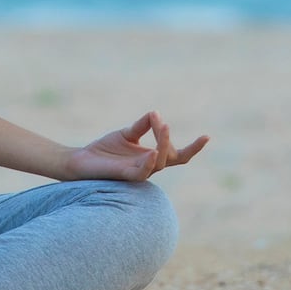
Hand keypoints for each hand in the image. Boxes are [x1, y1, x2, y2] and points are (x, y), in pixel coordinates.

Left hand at [65, 111, 209, 181]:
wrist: (82, 160)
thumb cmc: (106, 149)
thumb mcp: (128, 133)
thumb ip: (143, 124)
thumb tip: (157, 113)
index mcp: (153, 157)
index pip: (178, 155)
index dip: (194, 148)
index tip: (207, 136)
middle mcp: (149, 166)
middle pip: (172, 156)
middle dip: (169, 138)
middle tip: (162, 123)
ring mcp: (139, 172)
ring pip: (160, 162)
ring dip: (163, 143)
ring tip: (161, 126)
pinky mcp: (126, 176)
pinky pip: (142, 172)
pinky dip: (149, 162)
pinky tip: (151, 152)